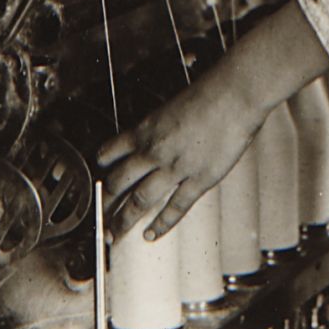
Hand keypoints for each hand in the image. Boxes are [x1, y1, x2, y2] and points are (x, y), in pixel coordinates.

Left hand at [97, 54, 266, 243]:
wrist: (232, 96)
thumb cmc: (208, 93)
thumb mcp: (170, 107)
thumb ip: (159, 128)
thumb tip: (153, 139)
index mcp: (145, 130)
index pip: (111, 153)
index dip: (101, 168)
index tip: (96, 178)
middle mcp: (154, 151)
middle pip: (119, 182)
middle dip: (105, 202)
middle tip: (98, 216)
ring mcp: (174, 168)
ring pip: (140, 200)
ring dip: (124, 220)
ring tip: (114, 235)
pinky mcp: (198, 181)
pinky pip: (175, 208)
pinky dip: (161, 224)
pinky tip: (150, 235)